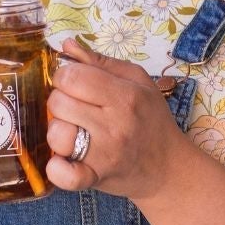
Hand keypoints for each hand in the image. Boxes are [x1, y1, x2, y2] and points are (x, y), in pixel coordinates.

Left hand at [44, 37, 192, 201]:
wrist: (169, 167)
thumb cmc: (152, 120)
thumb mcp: (138, 82)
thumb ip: (100, 62)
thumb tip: (67, 45)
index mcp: (125, 95)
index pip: (73, 76)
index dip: (65, 76)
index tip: (73, 84)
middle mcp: (114, 124)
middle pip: (59, 102)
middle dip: (60, 101)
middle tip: (74, 107)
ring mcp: (104, 154)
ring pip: (56, 134)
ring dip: (57, 130)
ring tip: (72, 130)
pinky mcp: (95, 178)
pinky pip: (63, 175)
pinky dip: (56, 168)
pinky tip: (62, 159)